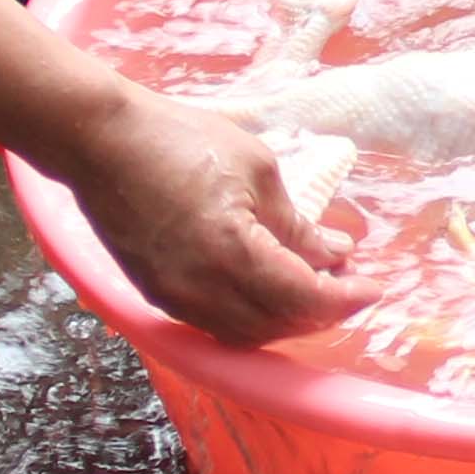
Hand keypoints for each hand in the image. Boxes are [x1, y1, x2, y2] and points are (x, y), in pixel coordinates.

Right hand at [56, 85, 357, 341]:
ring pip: (247, 334)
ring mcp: (175, 298)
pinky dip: (252, 318)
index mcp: (233, 254)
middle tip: (348, 284)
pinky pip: (216, 325)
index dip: (345, 298)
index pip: (305, 298)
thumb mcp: (258, 170)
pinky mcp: (157, 295)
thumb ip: (297, 224)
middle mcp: (202, 290)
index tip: (374, 288)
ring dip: (287, 319)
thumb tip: (334, 253)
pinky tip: (270, 292)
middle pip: (279, 326)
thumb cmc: (178, 139)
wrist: (99, 140)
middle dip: (322, 311)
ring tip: (314, 286)